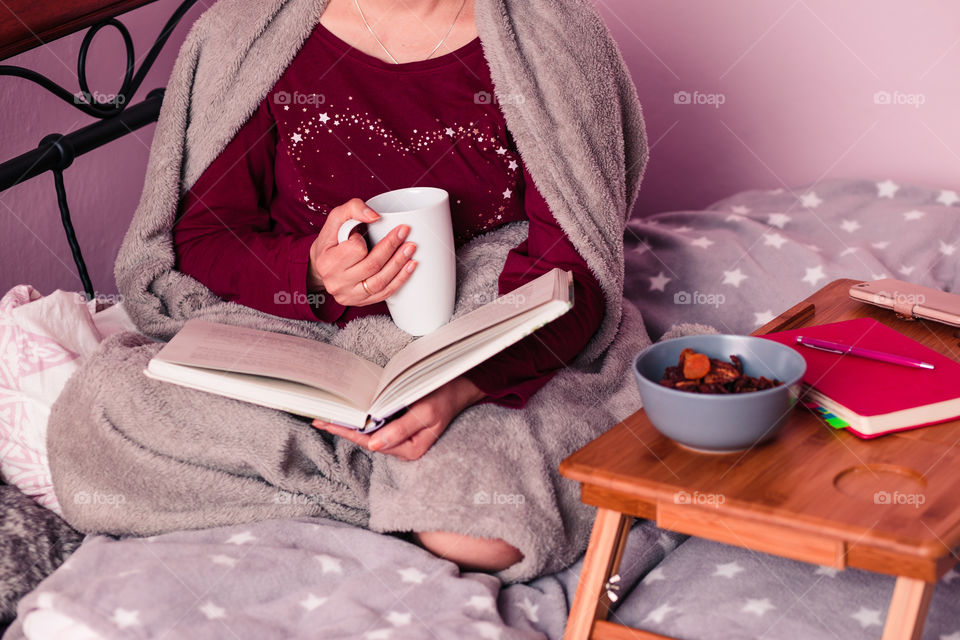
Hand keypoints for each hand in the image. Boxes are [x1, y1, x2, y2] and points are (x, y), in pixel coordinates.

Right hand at [308, 198, 417, 306]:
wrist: (323, 265)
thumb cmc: (331, 240)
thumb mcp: (336, 218)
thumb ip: (353, 209)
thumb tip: (375, 216)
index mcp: (327, 262)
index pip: (355, 250)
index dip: (364, 239)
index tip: (366, 230)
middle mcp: (336, 282)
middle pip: (372, 265)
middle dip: (391, 247)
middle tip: (405, 232)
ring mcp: (349, 295)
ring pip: (380, 282)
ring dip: (399, 264)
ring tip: (411, 248)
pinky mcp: (361, 301)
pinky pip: (384, 293)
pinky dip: (400, 279)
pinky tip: (410, 267)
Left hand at [313, 376, 485, 460]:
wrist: (461, 387)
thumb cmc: (445, 398)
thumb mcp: (426, 414)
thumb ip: (400, 430)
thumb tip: (373, 445)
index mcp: (410, 449)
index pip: (370, 441)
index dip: (347, 433)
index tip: (327, 423)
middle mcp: (404, 447)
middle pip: (366, 439)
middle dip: (344, 429)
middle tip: (319, 419)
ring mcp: (403, 438)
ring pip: (370, 434)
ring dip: (351, 425)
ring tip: (329, 417)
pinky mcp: (402, 428)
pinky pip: (378, 426)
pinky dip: (363, 420)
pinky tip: (351, 414)